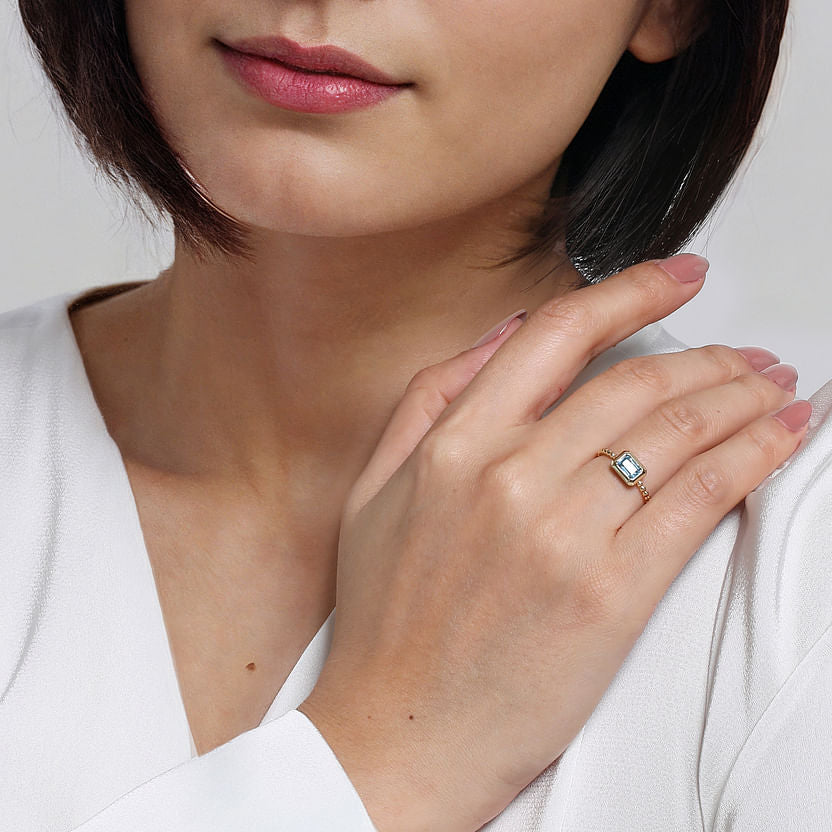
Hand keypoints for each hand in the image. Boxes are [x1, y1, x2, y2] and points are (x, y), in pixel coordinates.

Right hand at [297, 254, 809, 830]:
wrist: (400, 734)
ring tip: (773, 385)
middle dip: (709, 354)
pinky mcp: (612, 594)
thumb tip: (498, 336)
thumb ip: (429, 399)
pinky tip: (780, 433)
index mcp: (454, 446)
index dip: (630, 290)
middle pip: (637, 381)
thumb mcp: (373, 490)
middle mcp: (511, 477)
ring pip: (678, 430)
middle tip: (745, 354)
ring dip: (741, 395)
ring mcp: (564, 534)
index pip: (560, 335)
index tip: (675, 277)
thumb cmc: (386, 620)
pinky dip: (752, 455)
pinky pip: (700, 499)